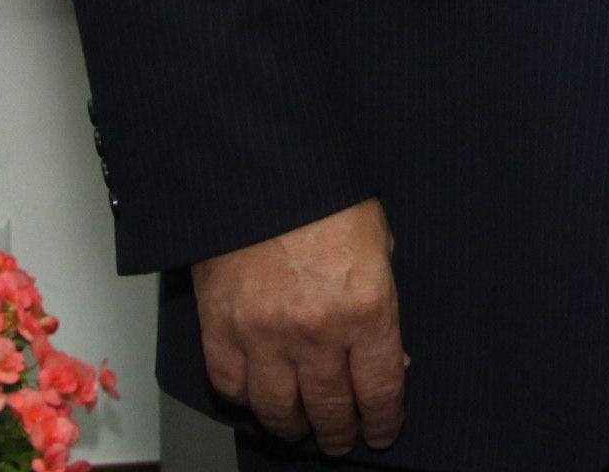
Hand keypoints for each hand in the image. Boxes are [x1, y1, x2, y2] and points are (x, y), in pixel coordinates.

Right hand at [199, 198, 404, 454]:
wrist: (261, 168)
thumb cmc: (325, 196)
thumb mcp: (379, 244)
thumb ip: (382, 305)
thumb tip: (389, 358)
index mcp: (366, 308)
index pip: (380, 389)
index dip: (384, 420)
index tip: (383, 431)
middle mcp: (315, 332)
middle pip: (329, 409)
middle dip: (340, 432)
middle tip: (343, 440)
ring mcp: (263, 336)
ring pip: (278, 410)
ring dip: (294, 428)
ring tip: (303, 431)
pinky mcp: (219, 330)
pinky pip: (232, 387)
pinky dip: (246, 401)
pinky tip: (259, 400)